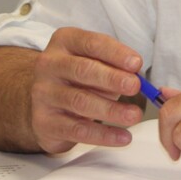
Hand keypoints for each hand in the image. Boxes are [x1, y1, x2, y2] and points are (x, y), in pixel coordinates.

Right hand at [30, 27, 144, 152]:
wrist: (47, 101)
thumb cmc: (80, 76)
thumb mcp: (96, 62)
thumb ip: (115, 65)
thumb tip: (137, 76)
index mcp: (65, 42)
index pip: (92, 43)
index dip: (116, 53)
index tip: (136, 64)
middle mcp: (49, 64)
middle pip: (83, 70)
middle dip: (112, 79)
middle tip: (135, 87)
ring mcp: (43, 94)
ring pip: (80, 101)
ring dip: (111, 110)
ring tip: (134, 115)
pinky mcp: (44, 122)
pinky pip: (77, 130)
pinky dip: (103, 135)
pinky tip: (122, 137)